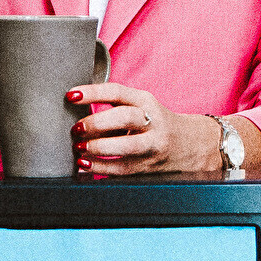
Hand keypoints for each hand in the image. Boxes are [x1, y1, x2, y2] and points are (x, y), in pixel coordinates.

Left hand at [67, 81, 219, 174]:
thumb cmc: (155, 122)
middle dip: (96, 123)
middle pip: (124, 118)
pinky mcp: (149, 167)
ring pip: (127, 147)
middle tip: (77, 128)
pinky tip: (85, 164)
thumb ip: (114, 105)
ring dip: (99, 147)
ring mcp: (153, 146)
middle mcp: (152, 122)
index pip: (117, 92)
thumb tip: (75, 108)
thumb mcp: (140, 105)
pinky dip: (101, 168)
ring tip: (79, 147)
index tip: (71, 95)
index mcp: (146, 101)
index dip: (92, 92)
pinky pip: (123, 169)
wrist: (190, 144)